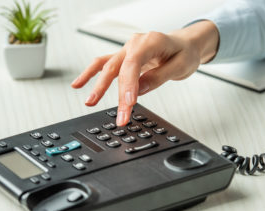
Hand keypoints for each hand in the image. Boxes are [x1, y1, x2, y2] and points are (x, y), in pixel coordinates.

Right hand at [71, 20, 218, 125]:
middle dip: (117, 94)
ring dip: (97, 84)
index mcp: (151, 41)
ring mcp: (127, 50)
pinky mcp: (123, 57)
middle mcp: (135, 43)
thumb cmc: (184, 53)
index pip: (135, 63)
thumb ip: (158, 77)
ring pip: (108, 66)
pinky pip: (103, 64)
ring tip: (90, 102)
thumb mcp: (180, 66)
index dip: (129, 84)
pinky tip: (79, 84)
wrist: (185, 44)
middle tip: (119, 115)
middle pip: (120, 68)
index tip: (129, 102)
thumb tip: (138, 89)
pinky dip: (90, 74)